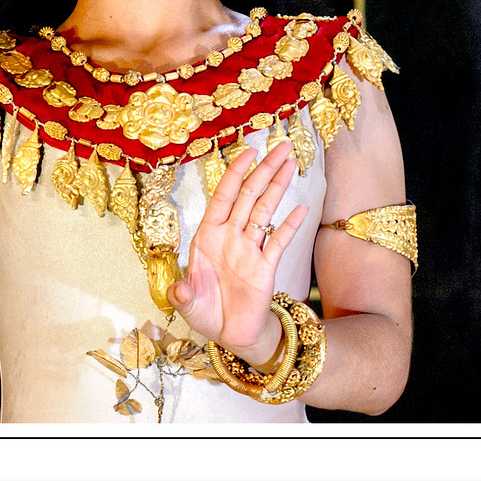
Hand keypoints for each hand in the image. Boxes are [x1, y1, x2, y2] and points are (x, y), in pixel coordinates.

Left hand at [167, 140, 307, 366]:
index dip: (235, 173)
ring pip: (265, 210)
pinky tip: (302, 208)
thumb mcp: (187, 302)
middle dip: (263, 169)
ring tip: (291, 163)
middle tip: (280, 146)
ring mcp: (250, 249)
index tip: (248, 151)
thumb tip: (178, 292)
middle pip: (249, 194)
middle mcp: (230, 236)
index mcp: (208, 235)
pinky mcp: (266, 267)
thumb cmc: (205, 311)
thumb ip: (183, 294)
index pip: (224, 195)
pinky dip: (290, 225)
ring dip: (277, 186)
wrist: (229, 334)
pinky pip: (279, 241)